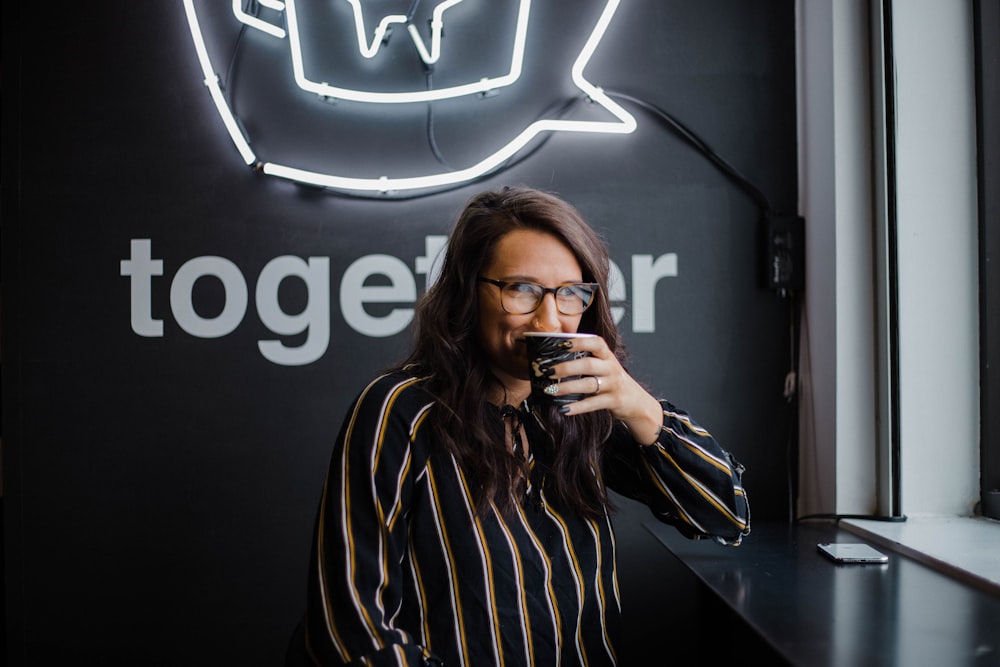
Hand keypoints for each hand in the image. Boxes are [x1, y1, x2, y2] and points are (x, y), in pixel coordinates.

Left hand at [541, 335, 663, 444]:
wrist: (635, 400)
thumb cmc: (611, 380)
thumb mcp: (603, 366)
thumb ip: (585, 360)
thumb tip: (553, 360)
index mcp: (607, 355)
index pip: (595, 343)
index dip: (578, 342)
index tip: (560, 344)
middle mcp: (611, 367)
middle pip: (588, 364)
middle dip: (566, 368)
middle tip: (548, 371)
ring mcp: (613, 384)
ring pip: (589, 384)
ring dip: (567, 387)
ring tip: (550, 390)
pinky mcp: (613, 401)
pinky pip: (593, 404)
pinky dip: (577, 407)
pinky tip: (564, 409)